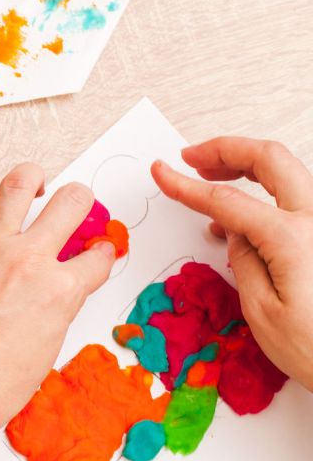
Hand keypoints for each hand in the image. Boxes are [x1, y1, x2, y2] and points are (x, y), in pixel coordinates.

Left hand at [0, 165, 114, 442]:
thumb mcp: (50, 345)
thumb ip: (58, 304)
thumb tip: (59, 285)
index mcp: (62, 289)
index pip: (98, 255)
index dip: (101, 252)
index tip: (96, 251)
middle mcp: (28, 261)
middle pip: (71, 203)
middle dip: (80, 199)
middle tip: (74, 204)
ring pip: (17, 188)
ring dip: (32, 178)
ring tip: (35, 182)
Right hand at [153, 138, 312, 388]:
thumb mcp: (263, 311)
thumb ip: (244, 260)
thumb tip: (234, 232)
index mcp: (294, 238)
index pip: (227, 199)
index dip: (187, 184)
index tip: (162, 173)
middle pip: (271, 159)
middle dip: (226, 150)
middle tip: (192, 157)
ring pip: (290, 172)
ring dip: (249, 166)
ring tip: (212, 179)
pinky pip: (300, 199)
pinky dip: (268, 192)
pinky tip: (244, 216)